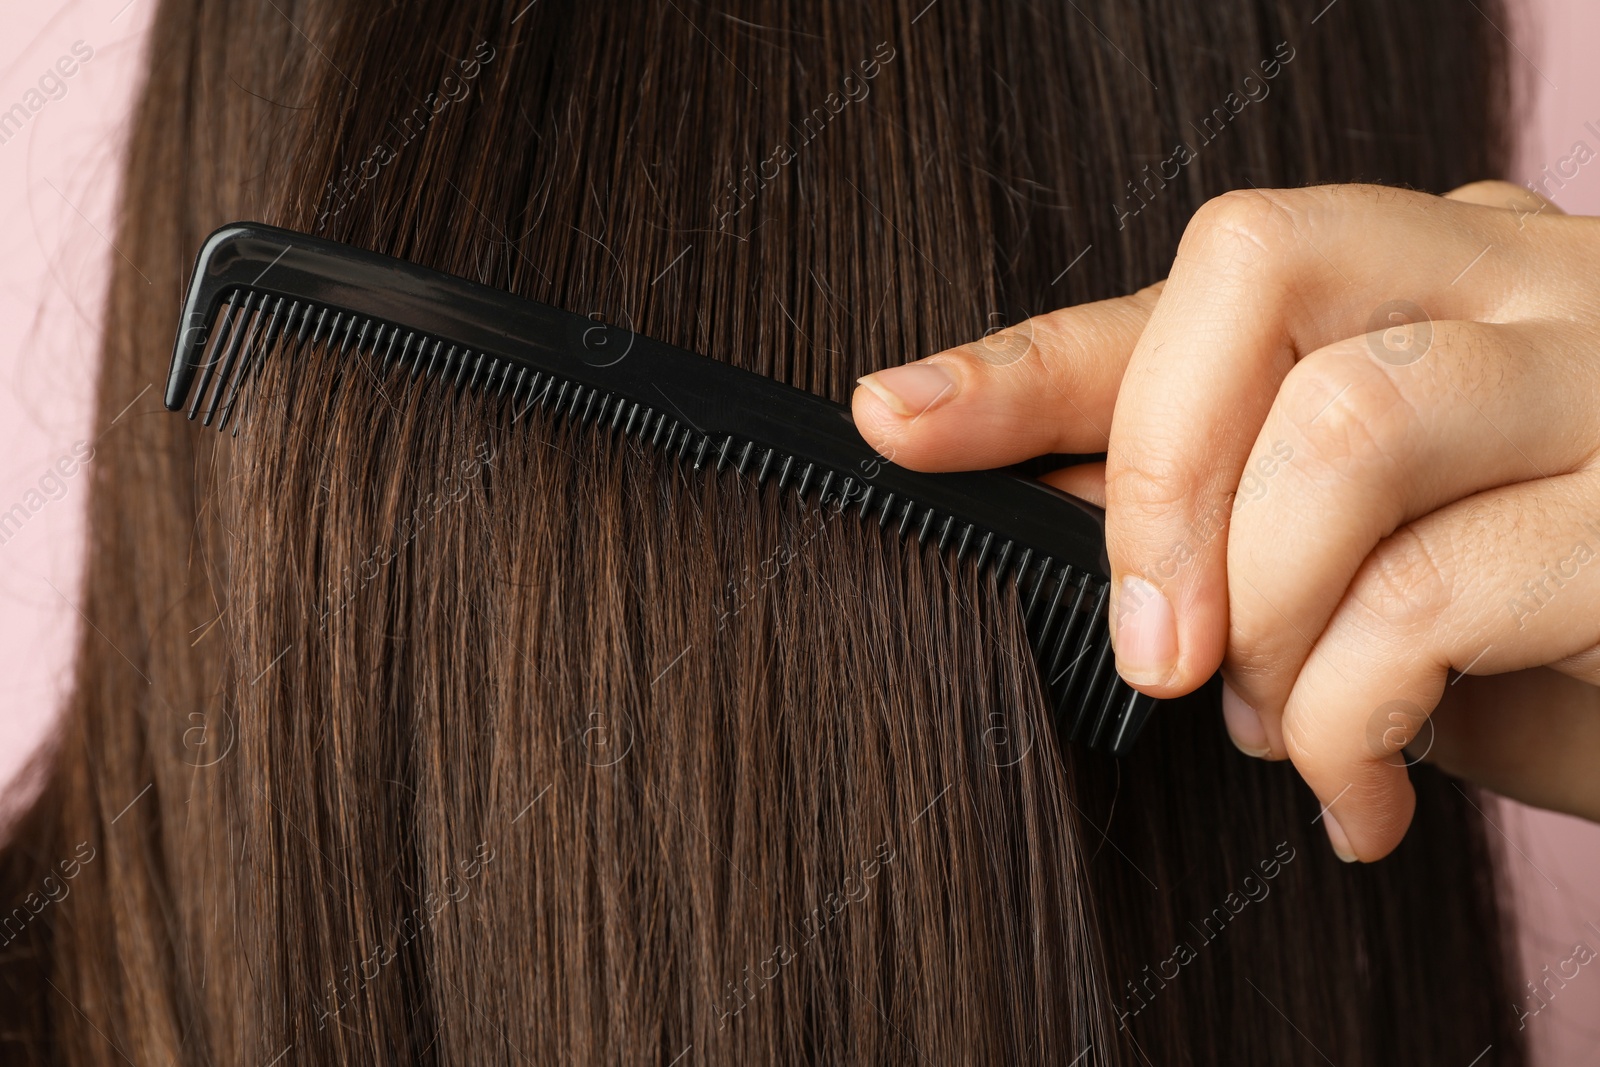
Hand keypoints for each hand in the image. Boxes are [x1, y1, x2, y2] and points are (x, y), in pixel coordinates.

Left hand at [851, 181, 1599, 861]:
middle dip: (1150, 475)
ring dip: (1261, 613)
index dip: (1032, 356)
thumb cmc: (1557, 627)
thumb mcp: (1371, 562)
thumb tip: (1038, 517)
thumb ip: (1230, 519)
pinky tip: (1359, 795)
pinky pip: (1436, 590)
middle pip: (1256, 262)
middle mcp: (1525, 280)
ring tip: (1280, 728)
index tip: (894, 418)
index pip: (1204, 278)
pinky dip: (1349, 717)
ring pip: (1343, 422)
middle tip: (1151, 652)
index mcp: (1435, 275)